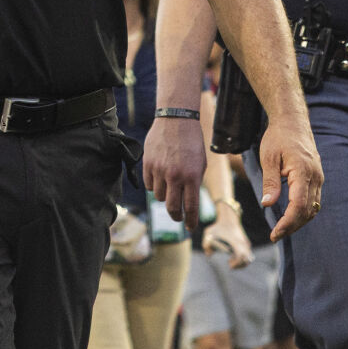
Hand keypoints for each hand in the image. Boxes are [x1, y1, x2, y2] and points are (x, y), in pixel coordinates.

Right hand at [142, 113, 205, 231]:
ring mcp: (159, 170)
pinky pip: (148, 184)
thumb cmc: (192, 144)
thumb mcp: (200, 165)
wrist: (176, 120)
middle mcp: (175, 176)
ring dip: (164, 196)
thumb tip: (187, 202)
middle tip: (178, 218)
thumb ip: (193, 184)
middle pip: (171, 207)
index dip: (190, 221)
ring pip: (158, 196)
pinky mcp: (147, 164)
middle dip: (176, 216)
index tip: (190, 228)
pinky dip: (153, 185)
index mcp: (192, 177)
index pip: (190, 207)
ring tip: (169, 188)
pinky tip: (159, 178)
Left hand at [202, 210, 252, 268]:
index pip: (241, 257)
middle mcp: (243, 244)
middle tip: (229, 264)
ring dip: (241, 262)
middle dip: (239, 265)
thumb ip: (206, 245)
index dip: (236, 263)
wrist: (228, 218)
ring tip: (231, 260)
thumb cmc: (218, 226)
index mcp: (236, 242)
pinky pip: (248, 254)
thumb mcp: (208, 233)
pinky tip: (232, 255)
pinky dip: (242, 258)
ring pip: (249, 258)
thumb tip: (208, 255)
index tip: (229, 265)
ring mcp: (246, 243)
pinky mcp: (246, 243)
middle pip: (247, 260)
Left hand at [258, 111, 322, 241]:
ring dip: (299, 221)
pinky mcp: (317, 178)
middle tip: (275, 235)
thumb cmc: (277, 138)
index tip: (275, 233)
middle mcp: (315, 177)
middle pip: (308, 211)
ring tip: (282, 229)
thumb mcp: (268, 158)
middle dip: (292, 226)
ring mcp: (319, 178)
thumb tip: (267, 204)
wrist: (293, 123)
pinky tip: (291, 216)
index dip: (288, 222)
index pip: (298, 205)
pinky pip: (313, 200)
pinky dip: (303, 211)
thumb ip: (270, 182)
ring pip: (313, 208)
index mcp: (303, 172)